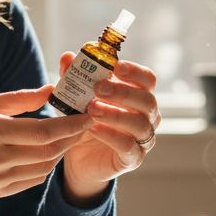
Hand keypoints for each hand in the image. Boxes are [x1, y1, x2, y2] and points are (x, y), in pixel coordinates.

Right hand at [0, 86, 92, 202]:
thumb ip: (18, 99)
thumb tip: (50, 90)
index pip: (43, 131)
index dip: (71, 125)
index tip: (88, 115)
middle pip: (49, 150)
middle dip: (73, 137)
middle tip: (86, 123)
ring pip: (45, 167)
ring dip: (62, 151)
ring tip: (69, 136)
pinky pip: (33, 180)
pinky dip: (47, 165)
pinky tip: (49, 152)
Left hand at [57, 53, 160, 205]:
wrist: (79, 159)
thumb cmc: (83, 122)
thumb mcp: (76, 98)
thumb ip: (73, 78)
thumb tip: (67, 57)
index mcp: (138, 96)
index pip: (148, 79)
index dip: (134, 71)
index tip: (115, 66)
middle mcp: (147, 117)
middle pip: (148, 100)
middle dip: (123, 92)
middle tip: (98, 87)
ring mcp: (143, 139)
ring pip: (140, 124)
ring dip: (115, 114)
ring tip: (92, 109)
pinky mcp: (133, 158)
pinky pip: (127, 146)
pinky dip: (110, 135)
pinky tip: (92, 128)